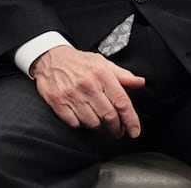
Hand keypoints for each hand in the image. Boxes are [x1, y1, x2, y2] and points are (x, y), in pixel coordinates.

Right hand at [30, 46, 144, 138]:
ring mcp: (72, 94)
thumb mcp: (103, 63)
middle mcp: (88, 85)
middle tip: (118, 131)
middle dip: (116, 128)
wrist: (50, 58)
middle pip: (109, 116)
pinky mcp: (58, 102)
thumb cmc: (79, 62)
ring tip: (101, 125)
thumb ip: (122, 75)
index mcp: (102, 74)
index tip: (134, 131)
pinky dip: (81, 125)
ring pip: (93, 123)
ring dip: (100, 128)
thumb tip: (140, 82)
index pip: (122, 102)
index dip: (131, 119)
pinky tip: (83, 119)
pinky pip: (75, 124)